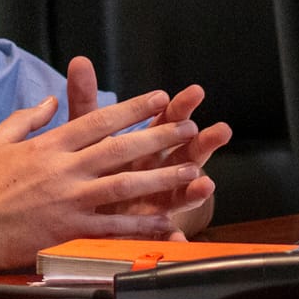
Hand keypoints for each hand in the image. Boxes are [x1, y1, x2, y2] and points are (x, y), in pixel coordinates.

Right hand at [0, 87, 209, 269]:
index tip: (158, 98)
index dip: (132, 108)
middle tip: (188, 127)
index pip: (98, 120)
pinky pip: (114, 225)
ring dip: (161, 177)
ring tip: (191, 169)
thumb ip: (26, 118)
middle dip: (158, 136)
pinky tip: (167, 222)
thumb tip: (48, 101)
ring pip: (125, 184)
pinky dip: (142, 224)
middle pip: (120, 148)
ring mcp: (70, 200)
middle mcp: (64, 170)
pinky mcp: (71, 228)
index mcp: (48, 145)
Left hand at [66, 57, 227, 233]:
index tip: (194, 92)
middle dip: (201, 143)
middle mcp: (157, 170)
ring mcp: (157, 198)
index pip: (166, 122)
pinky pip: (159, 233)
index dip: (179, 108)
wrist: (90, 201)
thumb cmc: (94, 160)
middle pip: (183, 155)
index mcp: (145, 145)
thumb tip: (79, 61)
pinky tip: (177, 237)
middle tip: (219, 131)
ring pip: (181, 193)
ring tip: (206, 184)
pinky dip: (169, 236)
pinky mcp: (147, 225)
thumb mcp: (87, 129)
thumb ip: (85, 98)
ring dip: (195, 190)